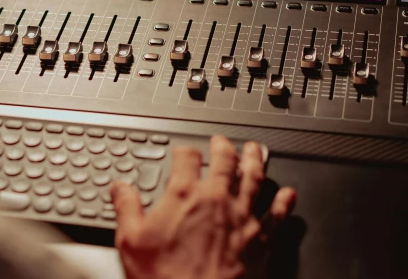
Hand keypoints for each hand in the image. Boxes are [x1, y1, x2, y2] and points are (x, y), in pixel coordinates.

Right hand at [112, 136, 295, 278]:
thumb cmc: (165, 277)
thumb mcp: (131, 241)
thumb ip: (126, 208)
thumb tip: (120, 188)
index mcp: (184, 195)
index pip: (186, 158)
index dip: (184, 152)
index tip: (183, 152)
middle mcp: (216, 200)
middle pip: (225, 161)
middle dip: (224, 148)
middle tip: (223, 142)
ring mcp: (243, 218)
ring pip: (254, 179)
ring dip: (256, 162)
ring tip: (257, 151)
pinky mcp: (262, 241)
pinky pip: (277, 215)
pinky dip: (283, 202)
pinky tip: (287, 194)